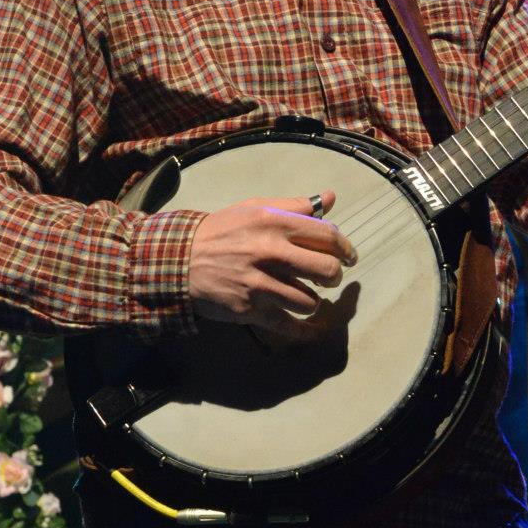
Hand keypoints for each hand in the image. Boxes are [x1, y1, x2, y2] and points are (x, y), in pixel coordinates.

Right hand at [187, 191, 356, 324]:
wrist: (178, 259)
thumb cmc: (222, 231)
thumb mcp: (255, 208)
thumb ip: (295, 205)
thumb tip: (331, 198)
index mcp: (275, 223)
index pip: (329, 236)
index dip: (346, 249)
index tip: (348, 256)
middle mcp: (271, 252)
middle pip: (327, 271)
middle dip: (333, 276)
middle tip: (328, 277)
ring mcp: (260, 284)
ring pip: (310, 301)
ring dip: (311, 300)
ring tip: (302, 294)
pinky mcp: (251, 310)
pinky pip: (289, 326)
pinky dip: (303, 330)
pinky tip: (308, 328)